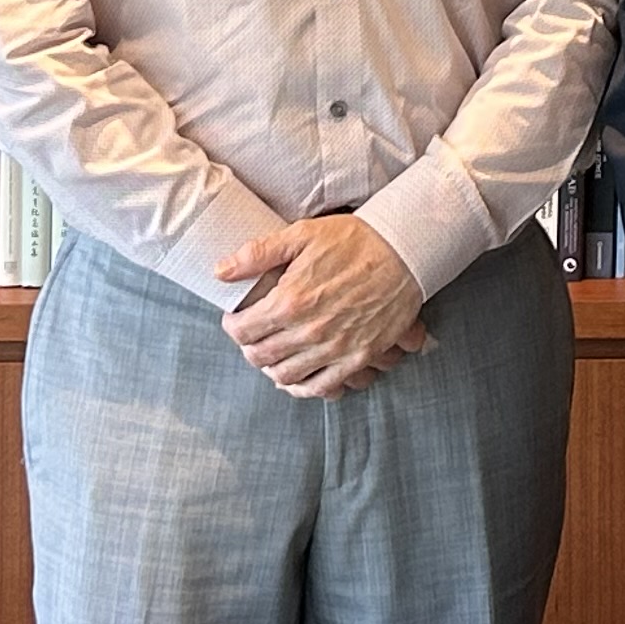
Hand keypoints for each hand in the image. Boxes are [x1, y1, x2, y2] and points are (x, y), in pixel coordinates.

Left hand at [213, 214, 429, 396]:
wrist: (403, 251)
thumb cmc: (353, 240)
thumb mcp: (301, 235)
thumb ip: (257, 254)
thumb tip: (220, 271)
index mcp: (290, 301)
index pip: (243, 330)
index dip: (232, 326)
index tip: (234, 319)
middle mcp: (309, 332)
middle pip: (261, 356)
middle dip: (249, 348)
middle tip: (251, 337)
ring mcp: (335, 349)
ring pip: (286, 376)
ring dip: (271, 369)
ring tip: (271, 357)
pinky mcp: (358, 358)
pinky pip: (322, 387)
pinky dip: (303, 388)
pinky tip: (297, 379)